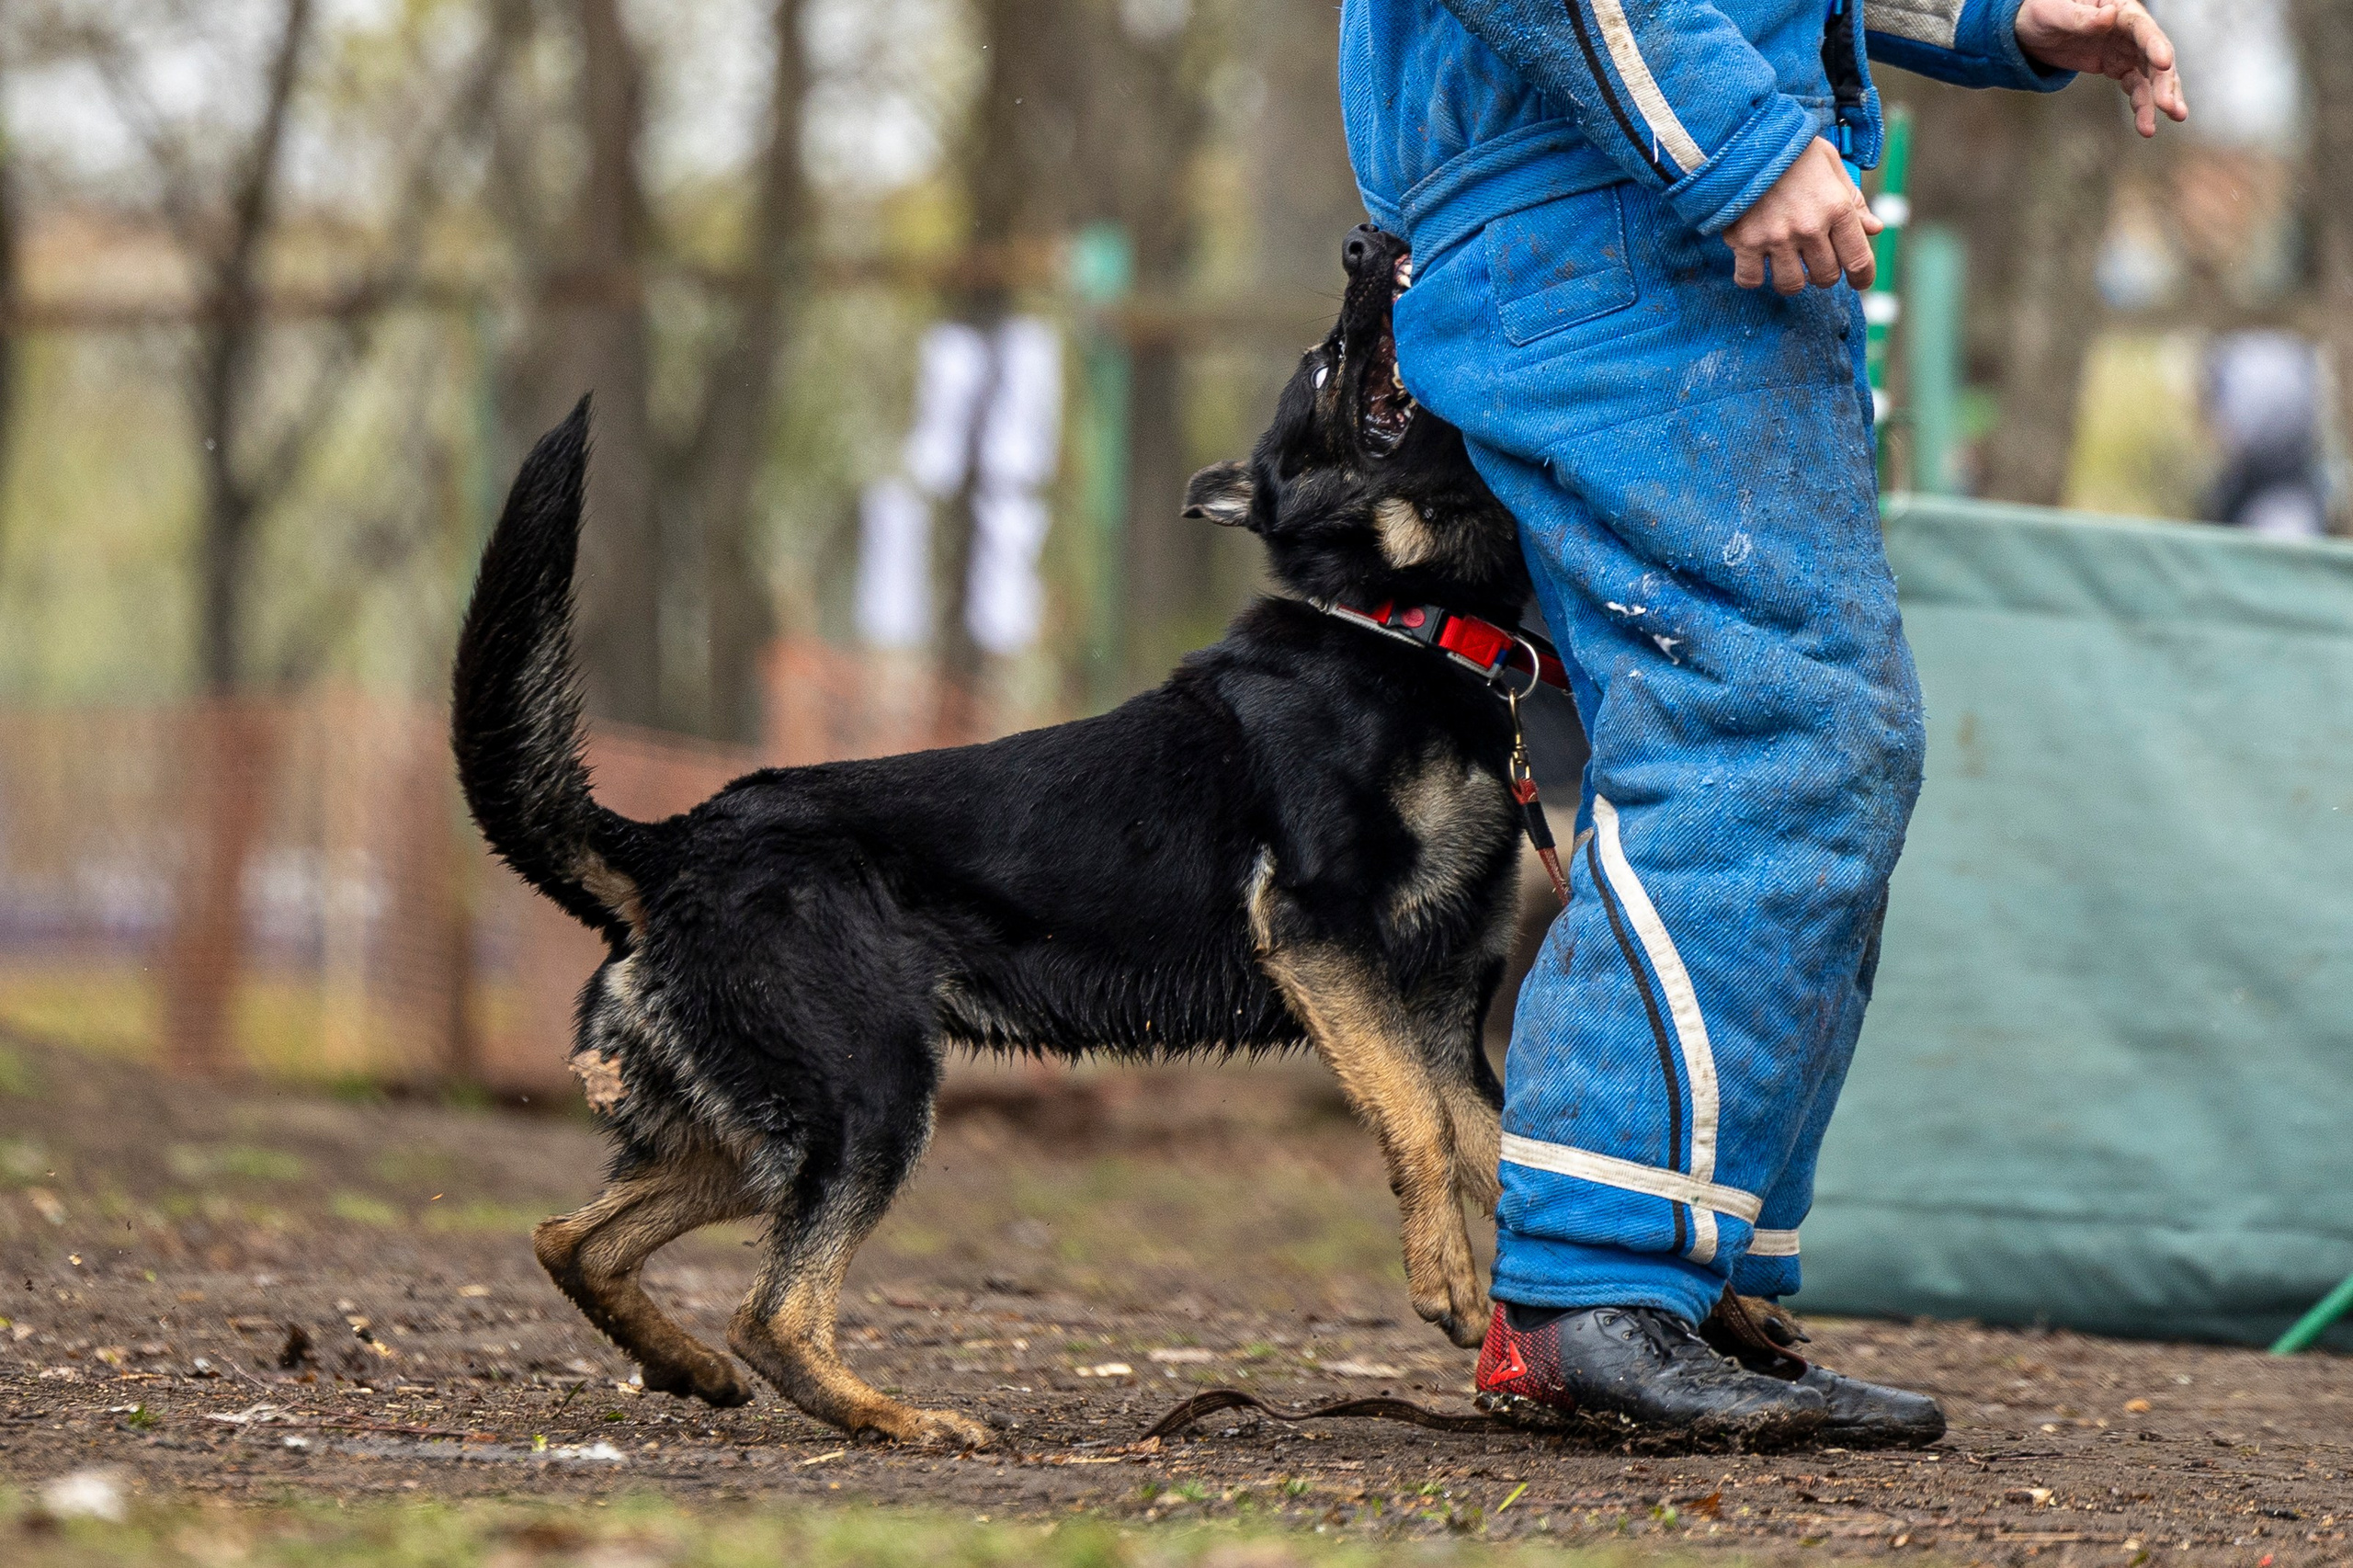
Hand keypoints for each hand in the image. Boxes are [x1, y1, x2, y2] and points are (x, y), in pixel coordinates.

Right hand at [1722, 137, 1881, 293]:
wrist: (1744, 137)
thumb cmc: (1791, 150)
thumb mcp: (1830, 165)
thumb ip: (1852, 200)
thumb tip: (1874, 229)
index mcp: (1837, 208)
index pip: (1858, 260)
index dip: (1863, 278)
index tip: (1859, 282)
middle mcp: (1810, 227)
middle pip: (1825, 276)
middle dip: (1823, 274)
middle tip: (1814, 263)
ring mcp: (1776, 237)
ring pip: (1791, 284)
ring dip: (1791, 279)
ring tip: (1785, 264)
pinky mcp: (1745, 242)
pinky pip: (1751, 280)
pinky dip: (1753, 278)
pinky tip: (1755, 265)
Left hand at [2015, 0, 2188, 137]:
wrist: (2029, 29)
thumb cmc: (2042, 12)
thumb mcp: (2054, 13)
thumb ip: (2081, 18)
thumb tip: (2109, 16)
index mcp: (2118, 8)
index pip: (2142, 27)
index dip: (2155, 45)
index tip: (2164, 63)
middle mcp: (2129, 29)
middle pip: (2154, 55)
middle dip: (2164, 82)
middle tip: (2169, 107)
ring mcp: (2126, 49)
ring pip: (2151, 75)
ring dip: (2158, 99)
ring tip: (2164, 122)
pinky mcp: (2118, 66)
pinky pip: (2136, 86)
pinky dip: (2142, 104)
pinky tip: (2146, 124)